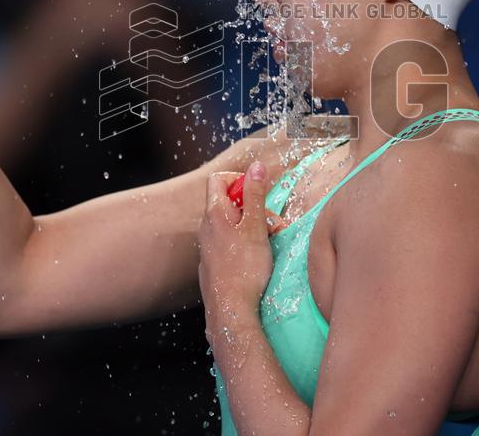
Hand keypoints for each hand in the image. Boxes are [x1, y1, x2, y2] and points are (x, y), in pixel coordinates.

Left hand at [198, 162, 286, 342]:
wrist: (231, 311)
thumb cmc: (244, 268)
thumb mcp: (256, 226)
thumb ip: (256, 195)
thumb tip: (256, 167)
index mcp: (214, 214)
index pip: (219, 180)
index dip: (239, 180)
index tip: (257, 194)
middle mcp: (206, 228)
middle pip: (229, 203)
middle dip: (254, 208)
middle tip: (272, 224)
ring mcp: (208, 248)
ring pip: (232, 226)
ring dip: (253, 228)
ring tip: (270, 242)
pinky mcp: (213, 265)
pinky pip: (229, 245)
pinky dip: (245, 245)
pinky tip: (258, 260)